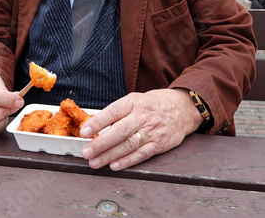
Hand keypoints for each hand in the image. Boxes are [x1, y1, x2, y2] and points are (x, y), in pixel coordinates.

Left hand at [80, 88, 202, 170]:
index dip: (98, 122)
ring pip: (128, 145)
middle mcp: (142, 116)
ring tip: (95, 162)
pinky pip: (141, 154)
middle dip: (101, 143)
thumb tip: (95, 126)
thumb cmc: (152, 104)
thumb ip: (118, 112)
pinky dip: (126, 161)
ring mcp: (151, 131)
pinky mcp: (159, 144)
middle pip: (119, 131)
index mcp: (134, 102)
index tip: (84, 131)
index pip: (113, 112)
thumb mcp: (135, 100)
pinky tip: (114, 166)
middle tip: (86, 152)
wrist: (182, 108)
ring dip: (110, 156)